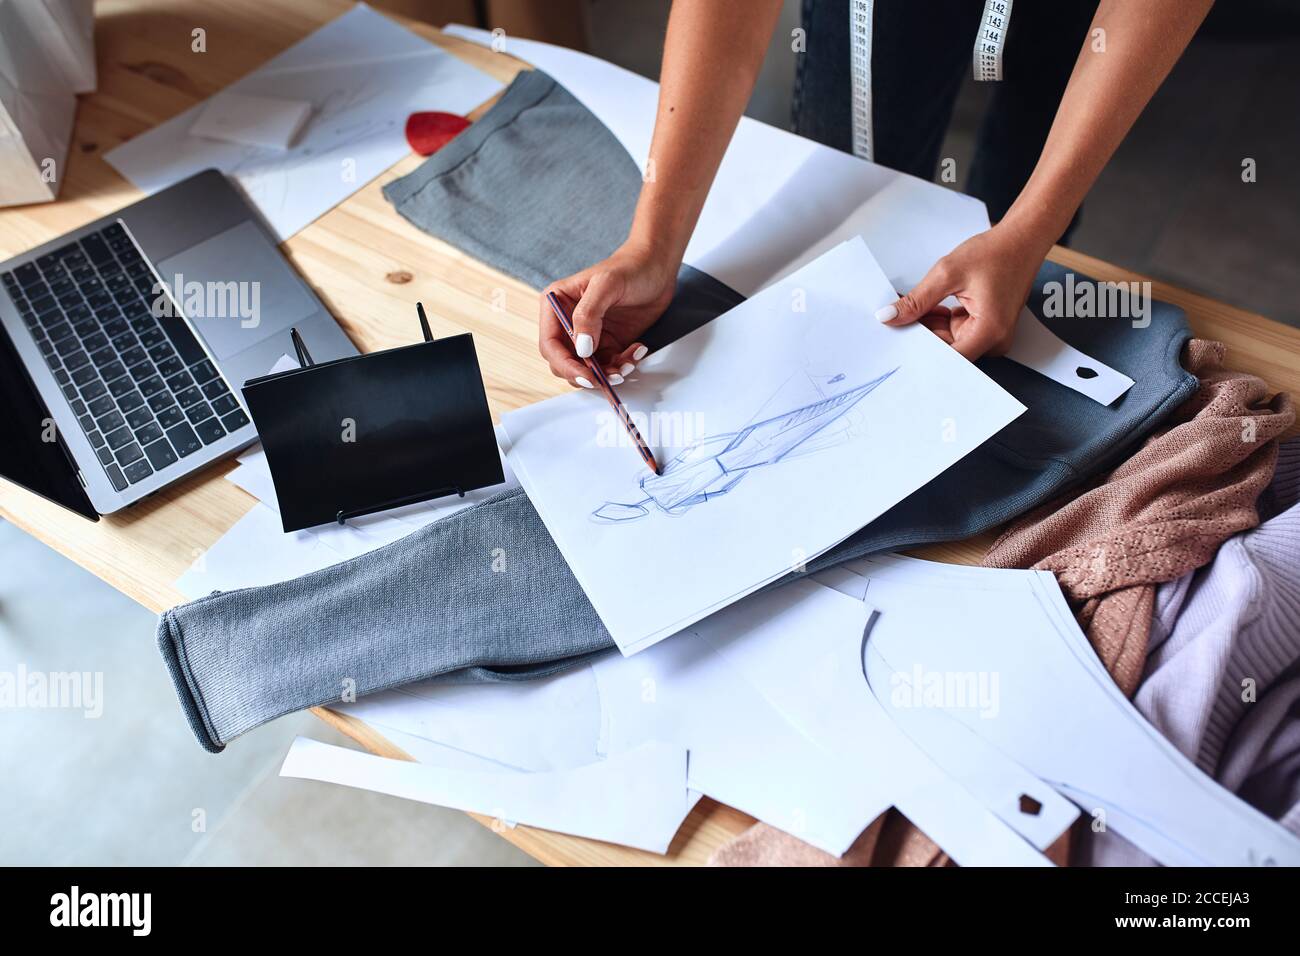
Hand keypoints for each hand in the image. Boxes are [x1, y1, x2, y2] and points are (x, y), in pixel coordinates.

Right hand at [539, 243, 678, 387]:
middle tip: (609, 376)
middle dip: (586, 373)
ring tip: (628, 363)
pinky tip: (636, 351)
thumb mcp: (607, 285)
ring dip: (607, 373)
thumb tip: (581, 348)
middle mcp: (568, 321)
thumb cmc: (630, 267)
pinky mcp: (607, 342)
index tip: (586, 375)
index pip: (550, 344)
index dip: (565, 364)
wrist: (657, 266)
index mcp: (557, 303)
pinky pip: (608, 365)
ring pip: (587, 368)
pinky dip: (623, 365)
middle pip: (564, 361)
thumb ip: (588, 315)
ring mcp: (588, 334)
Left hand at [875, 221, 1050, 360]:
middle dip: (923, 335)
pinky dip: (941, 320)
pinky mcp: (988, 327)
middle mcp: (995, 340)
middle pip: (948, 350)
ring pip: (949, 341)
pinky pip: (957, 332)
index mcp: (989, 331)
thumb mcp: (946, 274)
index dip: (920, 351)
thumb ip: (916, 300)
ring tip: (917, 306)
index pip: (947, 358)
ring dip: (931, 326)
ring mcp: (992, 335)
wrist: (1021, 239)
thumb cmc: (995, 252)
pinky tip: (930, 306)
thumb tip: (888, 317)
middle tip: (900, 318)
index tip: (898, 340)